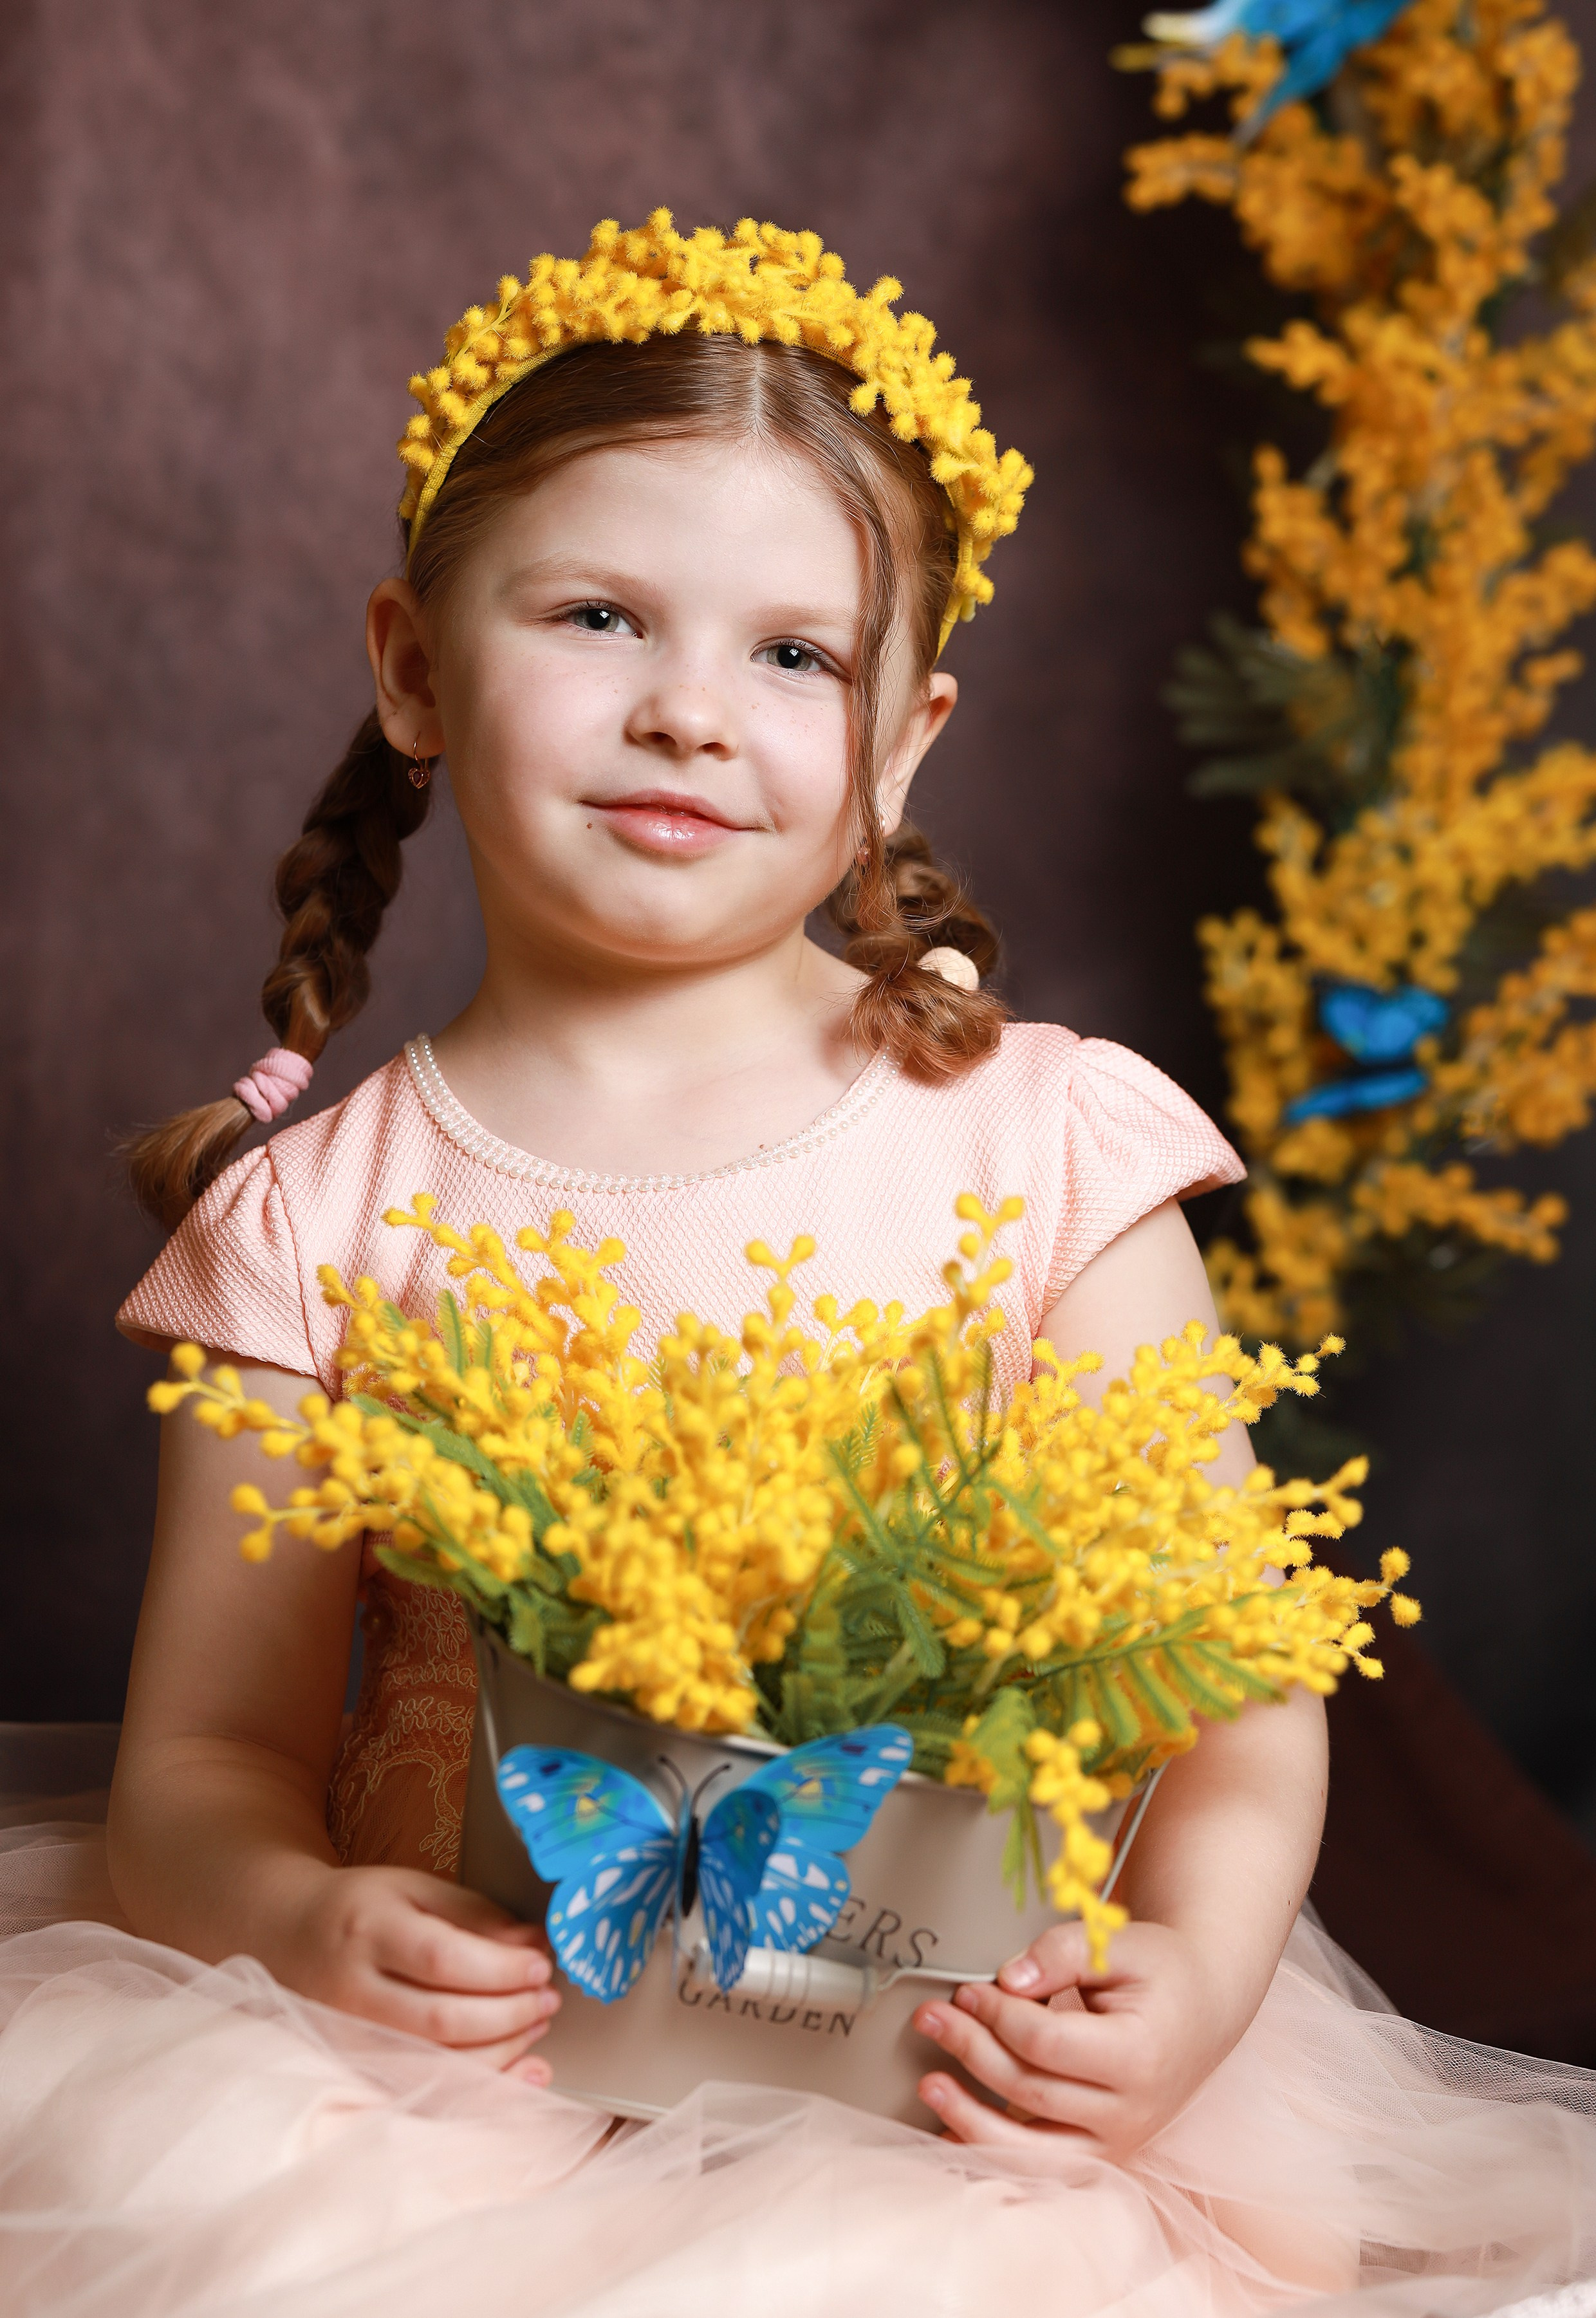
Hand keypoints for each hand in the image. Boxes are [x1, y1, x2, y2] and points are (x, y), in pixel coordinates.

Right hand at [259, 1860, 560, 2079]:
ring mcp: (349, 2041)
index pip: (443, 1958)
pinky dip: (481, 2088)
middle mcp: (351, 1991)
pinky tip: (520, 2073)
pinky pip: (425, 2091)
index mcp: (368, 1930)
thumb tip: (533, 1942)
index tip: (542, 1964)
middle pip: (442, 2019)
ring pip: (436, 2063)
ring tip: (536, 2024)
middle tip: (549, 1999)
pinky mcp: (355, 2072)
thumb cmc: (359, 1909)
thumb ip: (472, 1912)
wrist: (282, 1937)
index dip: (501, 1968)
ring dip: (502, 2051)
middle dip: (510, 2014)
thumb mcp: (410, 1888)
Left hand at [914, 1918, 1244, 2162]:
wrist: (1204, 2008)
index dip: (998, 2015)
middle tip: (932, 2017)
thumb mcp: (1120, 1942)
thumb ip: (1063, 1952)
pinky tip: (951, 2136)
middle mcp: (1132, 2113)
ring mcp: (1118, 2143)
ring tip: (928, 2084)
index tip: (968, 1989)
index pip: (1047, 2043)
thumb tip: (1009, 1979)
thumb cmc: (1161, 1972)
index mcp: (1140, 2056)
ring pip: (1031, 2147)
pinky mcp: (1103, 2155)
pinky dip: (993, 2154)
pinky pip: (1041, 2166)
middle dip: (972, 2050)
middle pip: (1031, 2089)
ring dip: (970, 2117)